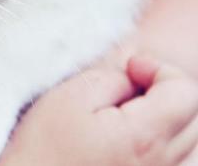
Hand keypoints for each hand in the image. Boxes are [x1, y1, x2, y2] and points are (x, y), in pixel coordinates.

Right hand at [1, 55, 197, 165]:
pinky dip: (155, 138)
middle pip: (192, 114)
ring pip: (184, 136)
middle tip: (126, 87)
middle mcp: (162, 162)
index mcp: (144, 136)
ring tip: (120, 114)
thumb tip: (134, 76)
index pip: (186, 91)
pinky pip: (171, 155)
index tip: (129, 69)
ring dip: (162, 115)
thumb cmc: (42, 149)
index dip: (160, 70)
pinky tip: (121, 137)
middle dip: (165, 91)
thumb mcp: (68, 98)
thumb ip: (111, 78)